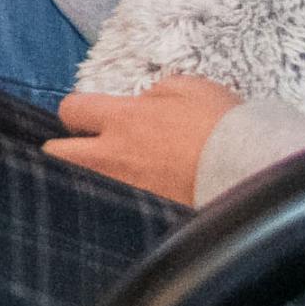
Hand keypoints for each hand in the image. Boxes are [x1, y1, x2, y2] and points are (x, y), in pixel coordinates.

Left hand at [47, 76, 239, 204]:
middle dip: (62, 150)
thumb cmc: (221, 125)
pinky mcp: (139, 217)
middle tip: (82, 151)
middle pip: (54, 154)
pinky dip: (110, 208)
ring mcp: (123, 191)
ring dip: (80, 180)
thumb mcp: (188, 88)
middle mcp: (112, 157)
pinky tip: (121, 205)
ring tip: (97, 180)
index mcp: (122, 119)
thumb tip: (141, 104)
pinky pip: (109, 213)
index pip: (70, 110)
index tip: (88, 118)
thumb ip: (153, 93)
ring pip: (74, 187)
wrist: (250, 170)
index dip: (77, 112)